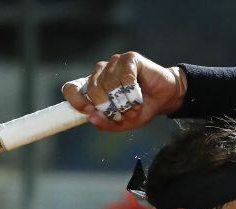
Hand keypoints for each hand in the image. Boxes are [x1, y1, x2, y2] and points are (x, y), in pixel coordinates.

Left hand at [61, 51, 184, 132]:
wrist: (164, 98)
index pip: (72, 89)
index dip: (77, 101)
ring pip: (109, 84)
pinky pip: (125, 77)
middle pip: (92, 90)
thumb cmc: (141, 109)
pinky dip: (133, 91)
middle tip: (122, 113)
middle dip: (108, 107)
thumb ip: (105, 123)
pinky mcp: (129, 58)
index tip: (90, 111)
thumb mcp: (122, 123)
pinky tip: (139, 93)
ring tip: (134, 104)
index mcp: (94, 87)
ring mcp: (114, 63)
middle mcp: (101, 73)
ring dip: (124, 101)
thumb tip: (90, 118)